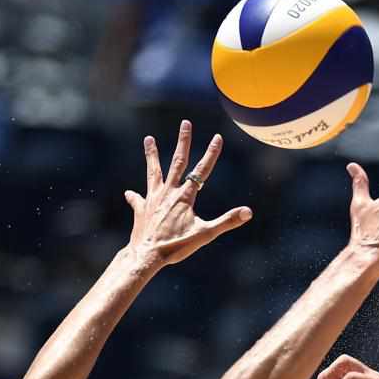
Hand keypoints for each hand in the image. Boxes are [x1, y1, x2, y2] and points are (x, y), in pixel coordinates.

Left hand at [124, 121, 252, 273]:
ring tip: (148, 139)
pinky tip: (129, 193)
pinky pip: (137, 199)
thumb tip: (248, 212)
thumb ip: (227, 221)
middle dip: (183, 142)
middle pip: (177, 162)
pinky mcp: (141, 209)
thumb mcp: (205, 235)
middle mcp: (168, 193)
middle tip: (185, 123)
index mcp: (185, 197)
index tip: (217, 137)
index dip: (211, 154)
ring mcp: (153, 199)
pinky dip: (134, 196)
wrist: (147, 255)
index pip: (202, 171)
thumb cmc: (177, 246)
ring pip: (154, 172)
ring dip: (152, 155)